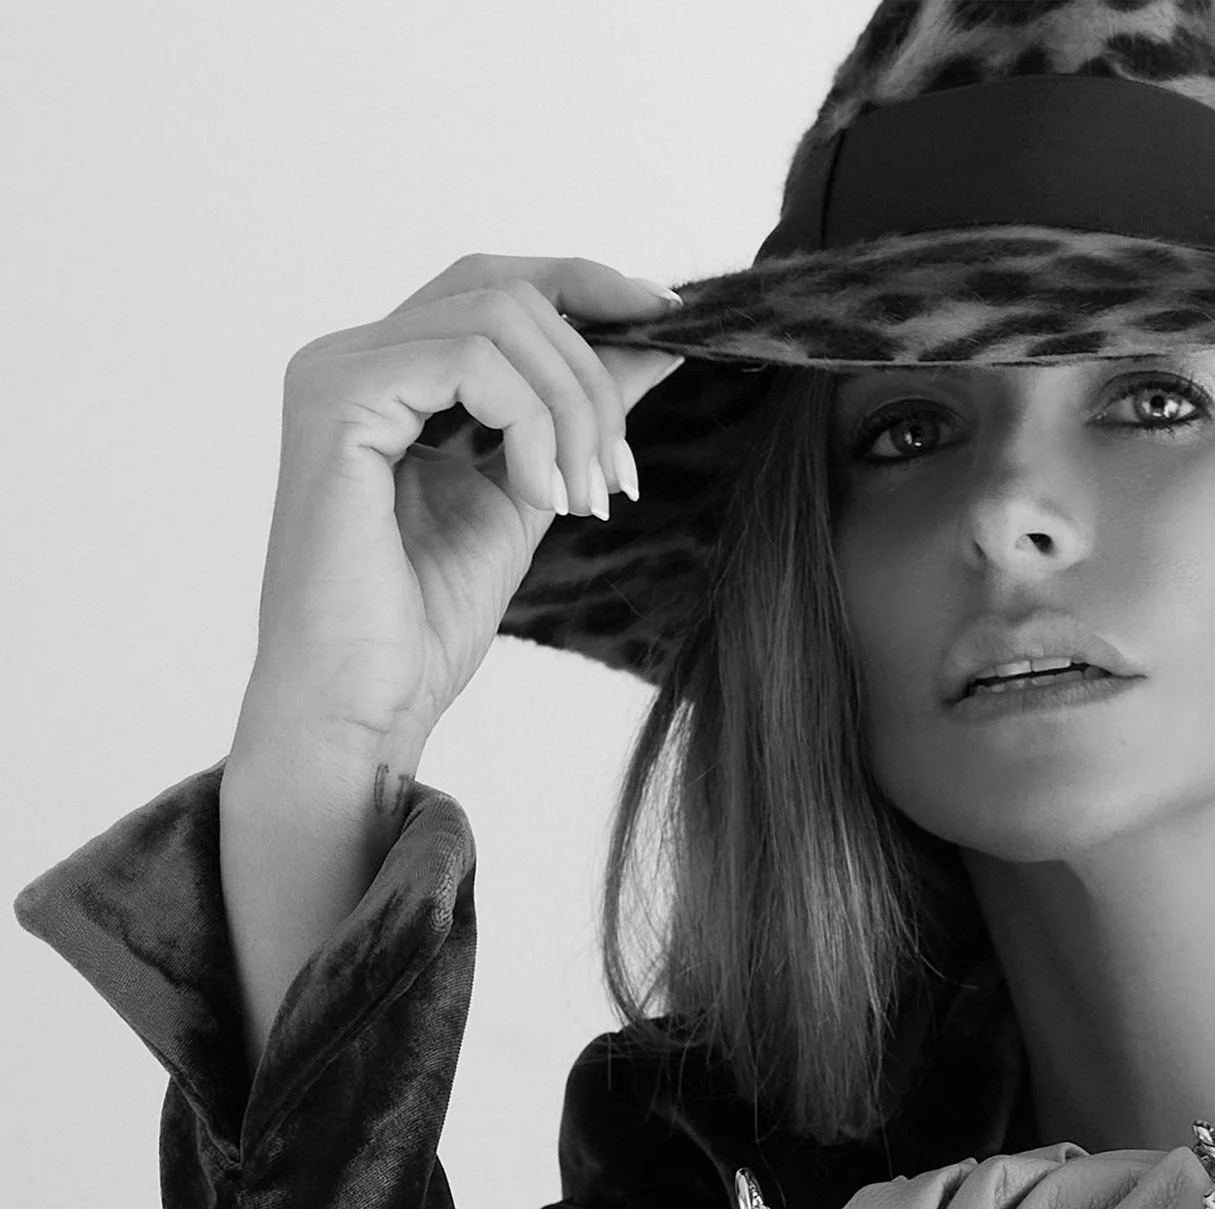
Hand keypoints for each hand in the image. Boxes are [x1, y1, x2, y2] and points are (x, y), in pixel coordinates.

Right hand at [241, 254, 688, 765]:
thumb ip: (573, 421)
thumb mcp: (531, 498)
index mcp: (391, 376)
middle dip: (593, 375)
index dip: (587, 287)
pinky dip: (531, 426)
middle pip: (506, 291)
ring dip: (573, 407)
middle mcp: (354, 357)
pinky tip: (542, 498)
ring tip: (588, 500)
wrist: (361, 707)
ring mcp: (338, 372)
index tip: (668, 321)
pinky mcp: (339, 402)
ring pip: (498, 316)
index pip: (495, 286)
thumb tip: (651, 344)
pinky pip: (471, 362)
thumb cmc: (420, 628)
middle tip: (619, 476)